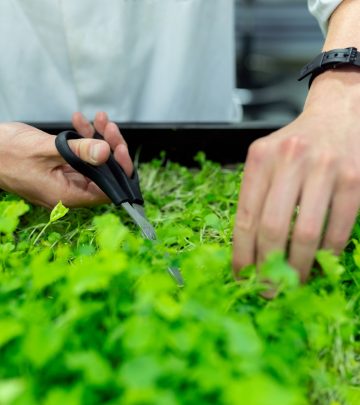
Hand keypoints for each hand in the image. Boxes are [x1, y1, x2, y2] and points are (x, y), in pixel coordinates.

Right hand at [0, 112, 132, 207]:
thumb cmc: (6, 153)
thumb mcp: (46, 149)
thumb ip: (78, 152)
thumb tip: (106, 153)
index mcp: (68, 195)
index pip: (107, 190)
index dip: (119, 170)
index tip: (119, 148)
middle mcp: (70, 191)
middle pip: (103, 174)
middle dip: (110, 148)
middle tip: (109, 127)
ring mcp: (65, 179)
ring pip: (93, 162)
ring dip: (98, 139)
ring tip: (98, 118)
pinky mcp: (61, 168)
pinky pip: (80, 156)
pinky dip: (83, 139)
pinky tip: (80, 121)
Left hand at [233, 68, 359, 281]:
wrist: (337, 114)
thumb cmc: (295, 145)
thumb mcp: (267, 160)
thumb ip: (256, 196)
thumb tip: (249, 250)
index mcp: (261, 158)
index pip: (245, 217)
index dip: (242, 254)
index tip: (241, 276)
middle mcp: (291, 160)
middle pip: (273, 229)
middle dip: (268, 267)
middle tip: (267, 289)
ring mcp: (326, 169)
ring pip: (307, 234)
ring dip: (298, 267)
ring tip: (291, 284)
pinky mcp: (355, 179)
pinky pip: (338, 229)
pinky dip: (327, 253)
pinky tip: (318, 262)